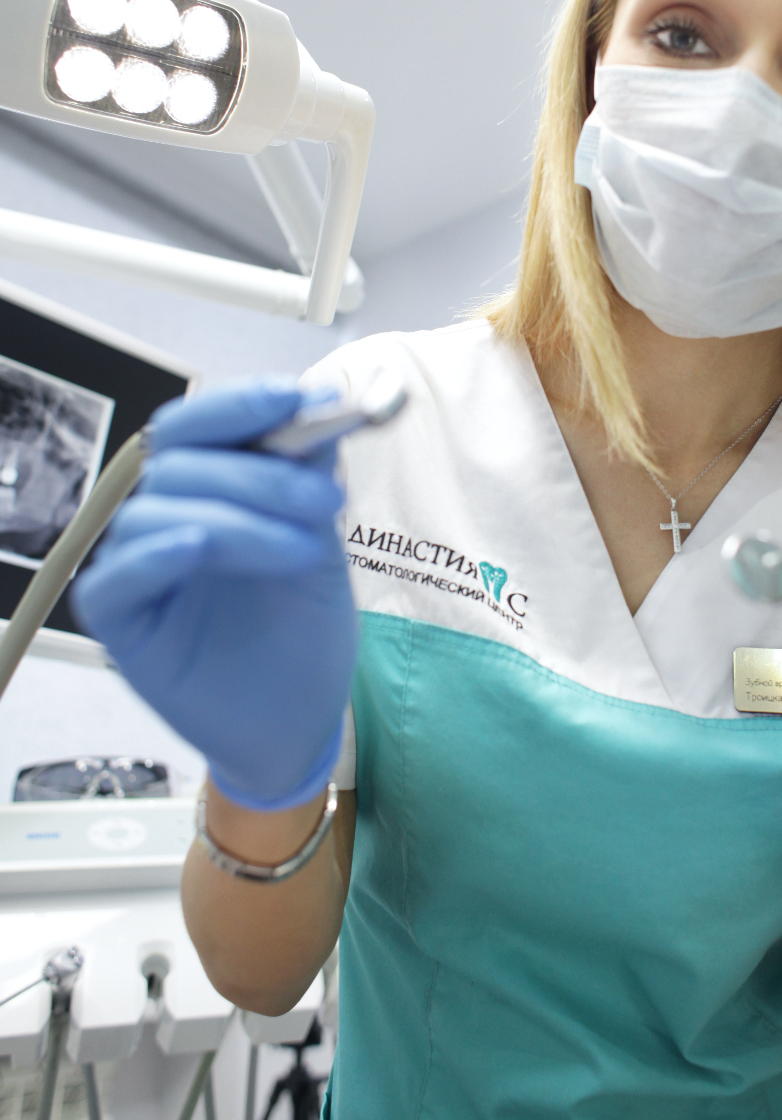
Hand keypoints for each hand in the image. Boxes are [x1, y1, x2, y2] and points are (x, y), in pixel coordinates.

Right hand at [71, 377, 356, 812]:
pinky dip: (158, 554)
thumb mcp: (320, 541)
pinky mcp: (120, 620)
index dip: (242, 404)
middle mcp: (163, 516)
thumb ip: (310, 477)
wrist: (299, 720)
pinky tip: (197, 548)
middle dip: (259, 471)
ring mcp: (137, 566)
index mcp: (206, 488)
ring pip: (159, 509)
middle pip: (179, 459)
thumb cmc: (301, 630)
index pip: (199, 424)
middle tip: (325, 500)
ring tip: (306, 552)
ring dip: (240, 520)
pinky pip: (117, 576)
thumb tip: (319, 406)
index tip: (298, 398)